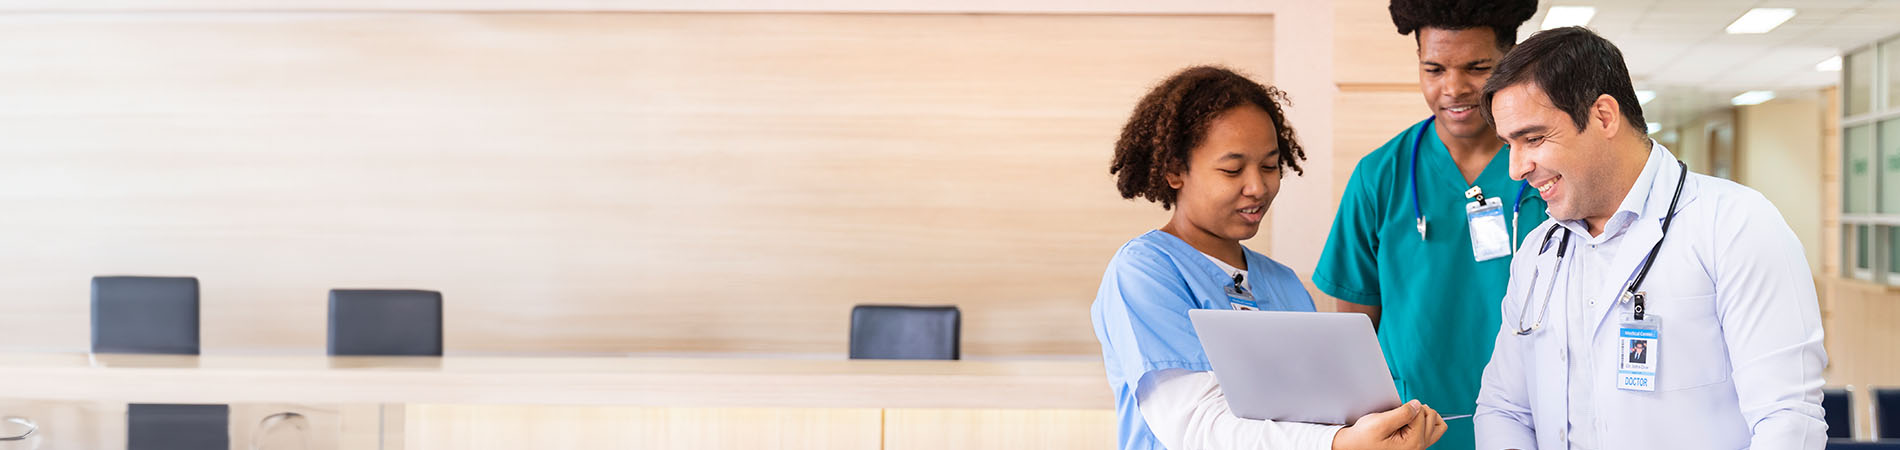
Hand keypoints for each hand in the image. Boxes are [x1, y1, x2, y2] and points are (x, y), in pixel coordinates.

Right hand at [1329, 400, 1446, 449]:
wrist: (1355, 446)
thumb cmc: (1364, 437)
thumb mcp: (1380, 423)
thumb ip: (1402, 413)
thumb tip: (1418, 405)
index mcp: (1412, 443)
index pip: (1422, 415)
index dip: (1409, 407)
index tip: (1395, 412)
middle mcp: (1420, 447)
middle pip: (1432, 418)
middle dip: (1419, 410)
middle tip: (1402, 412)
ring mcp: (1420, 447)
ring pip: (1438, 425)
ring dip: (1426, 415)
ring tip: (1411, 414)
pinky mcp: (1417, 445)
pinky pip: (1433, 431)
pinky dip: (1426, 422)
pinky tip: (1413, 420)